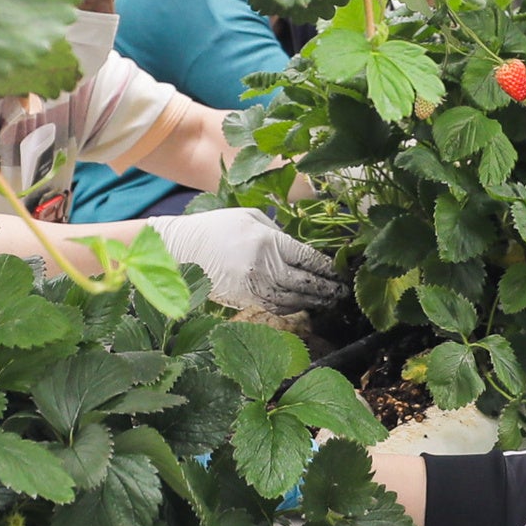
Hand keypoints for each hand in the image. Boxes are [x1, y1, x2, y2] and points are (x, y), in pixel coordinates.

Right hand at [149, 207, 341, 316]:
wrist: (183, 249)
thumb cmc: (217, 227)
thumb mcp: (250, 218)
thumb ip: (278, 232)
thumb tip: (301, 249)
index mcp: (267, 241)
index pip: (307, 257)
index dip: (327, 267)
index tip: (340, 272)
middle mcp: (263, 266)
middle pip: (304, 282)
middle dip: (327, 288)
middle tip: (342, 292)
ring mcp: (253, 285)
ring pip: (293, 299)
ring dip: (313, 301)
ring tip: (328, 300)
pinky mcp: (244, 298)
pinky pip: (275, 306)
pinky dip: (292, 307)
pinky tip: (303, 304)